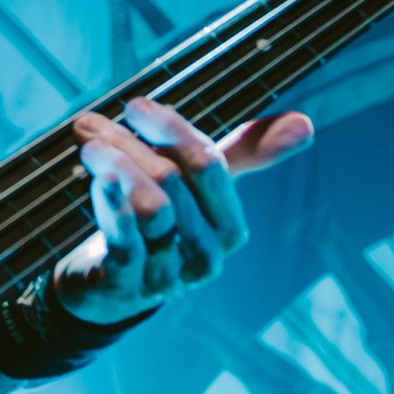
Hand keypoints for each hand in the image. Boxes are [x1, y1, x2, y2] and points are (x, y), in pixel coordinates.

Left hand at [54, 97, 312, 328]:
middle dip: (129, 144)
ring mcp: (170, 275)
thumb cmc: (162, 226)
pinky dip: (111, 205)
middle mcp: (207, 254)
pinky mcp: (130, 288)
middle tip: (90, 125)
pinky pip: (126, 242)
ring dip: (116, 168)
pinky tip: (98, 181)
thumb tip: (305, 123)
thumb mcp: (201, 191)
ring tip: (88, 146)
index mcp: (229, 227)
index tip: (136, 105)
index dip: (171, 129)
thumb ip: (247, 154)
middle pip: (173, 181)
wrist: (109, 288)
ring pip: (152, 208)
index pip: (210, 165)